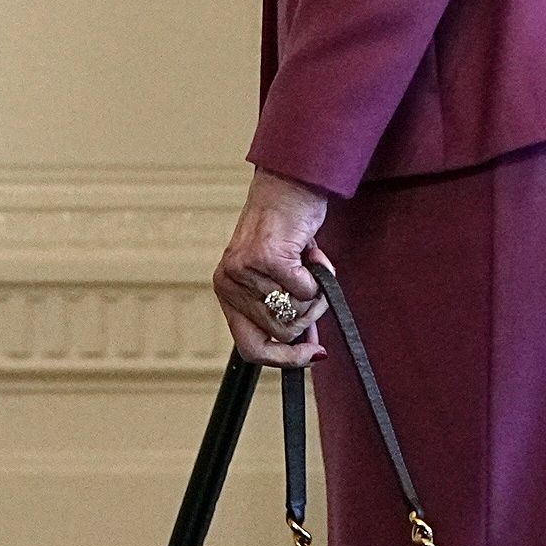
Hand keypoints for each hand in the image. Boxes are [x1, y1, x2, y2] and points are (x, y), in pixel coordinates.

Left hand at [217, 167, 335, 365]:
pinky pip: (306, 290)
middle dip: (308, 315)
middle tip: (314, 287)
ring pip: (296, 313)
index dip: (284, 359)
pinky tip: (311, 255)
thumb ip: (288, 313)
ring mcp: (244, 271)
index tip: (311, 355)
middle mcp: (228, 282)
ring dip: (315, 293)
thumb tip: (309, 352)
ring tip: (311, 266)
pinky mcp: (266, 258)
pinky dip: (319, 276)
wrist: (289, 186)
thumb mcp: (281, 278)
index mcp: (226, 291)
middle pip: (282, 333)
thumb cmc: (287, 231)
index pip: (251, 348)